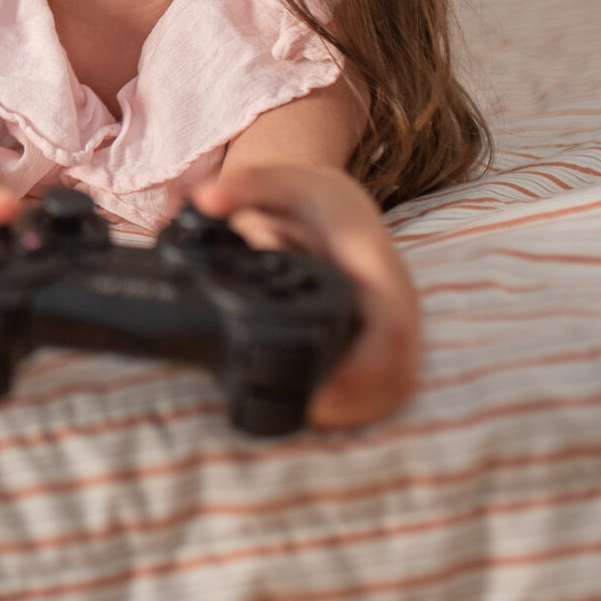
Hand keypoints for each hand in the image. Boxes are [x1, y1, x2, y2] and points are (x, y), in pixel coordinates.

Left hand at [193, 163, 420, 428]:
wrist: (337, 202)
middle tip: (308, 417)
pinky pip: (385, 380)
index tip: (325, 394)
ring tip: (311, 420)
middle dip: (359, 398)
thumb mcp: (279, 181)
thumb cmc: (309, 197)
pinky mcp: (383, 339)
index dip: (366, 365)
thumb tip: (204, 200)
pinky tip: (326, 414)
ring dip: (360, 407)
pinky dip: (360, 403)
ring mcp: (392, 320)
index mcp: (373, 262)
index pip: (388, 322)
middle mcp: (392, 295)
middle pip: (396, 362)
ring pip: (395, 377)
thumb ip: (243, 187)